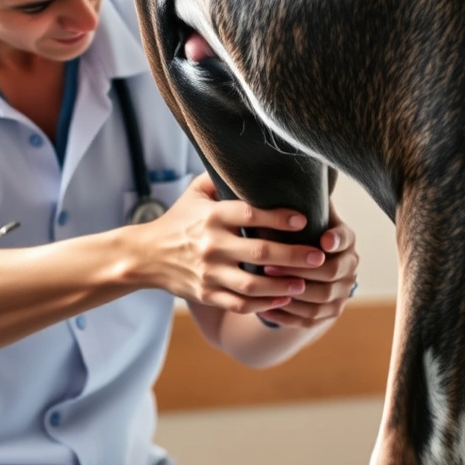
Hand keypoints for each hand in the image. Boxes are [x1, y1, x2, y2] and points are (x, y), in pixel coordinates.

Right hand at [126, 175, 326, 317]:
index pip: (249, 215)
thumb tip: (248, 159)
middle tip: (318, 257)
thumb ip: (220, 179)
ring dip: (282, 286)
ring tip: (304, 284)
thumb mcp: (194, 194)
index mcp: (212, 217)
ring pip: (252, 284)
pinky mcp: (206, 294)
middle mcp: (211, 245)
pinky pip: (239, 304)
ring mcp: (209, 273)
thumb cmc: (179, 220)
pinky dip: (262, 305)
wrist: (145, 255)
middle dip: (293, 256)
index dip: (278, 218)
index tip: (303, 220)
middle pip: (259, 253)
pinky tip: (282, 301)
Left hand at [252, 202, 357, 327]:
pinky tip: (265, 306)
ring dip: (291, 292)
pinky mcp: (329, 313)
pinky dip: (287, 314)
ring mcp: (342, 293)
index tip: (321, 239)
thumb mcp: (303, 214)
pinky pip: (309, 318)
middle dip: (299, 269)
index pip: (344, 239)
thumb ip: (298, 199)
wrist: (308, 267)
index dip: (335, 240)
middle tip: (270, 264)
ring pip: (320, 299)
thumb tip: (284, 175)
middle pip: (331, 272)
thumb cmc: (297, 234)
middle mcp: (349, 267)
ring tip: (265, 284)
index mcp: (345, 241)